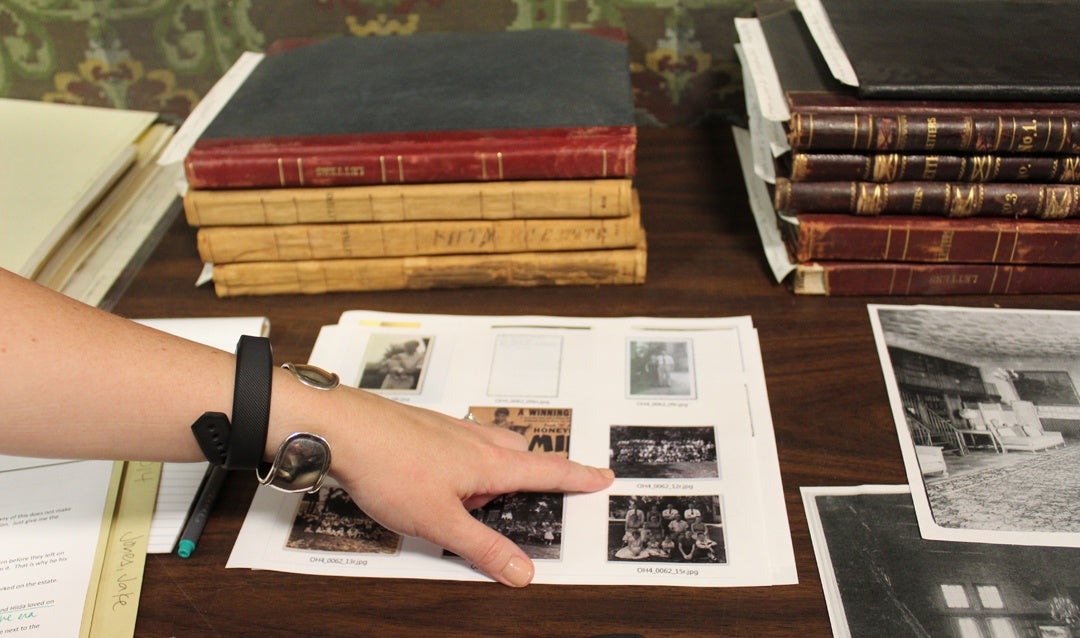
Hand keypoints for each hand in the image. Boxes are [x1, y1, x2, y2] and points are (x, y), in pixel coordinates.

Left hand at [276, 382, 613, 586]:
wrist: (344, 427)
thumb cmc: (391, 468)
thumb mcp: (440, 523)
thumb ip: (482, 548)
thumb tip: (523, 572)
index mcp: (489, 463)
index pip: (547, 472)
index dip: (578, 477)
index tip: (604, 476)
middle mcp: (474, 441)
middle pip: (519, 456)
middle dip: (528, 476)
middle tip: (522, 499)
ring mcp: (447, 430)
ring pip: (486, 448)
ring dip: (487, 473)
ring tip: (463, 502)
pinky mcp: (423, 428)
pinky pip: (457, 445)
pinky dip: (458, 464)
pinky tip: (433, 479)